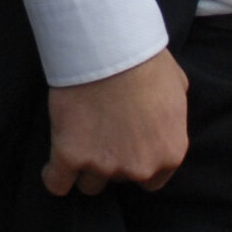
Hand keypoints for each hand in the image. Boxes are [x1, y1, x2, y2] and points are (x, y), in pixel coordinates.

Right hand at [42, 49, 189, 196]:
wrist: (109, 47)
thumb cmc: (145, 60)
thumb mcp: (177, 88)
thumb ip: (172, 118)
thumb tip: (163, 121)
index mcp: (169, 153)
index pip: (152, 181)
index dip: (137, 162)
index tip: (126, 147)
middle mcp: (139, 167)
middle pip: (119, 180)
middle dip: (111, 159)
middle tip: (102, 130)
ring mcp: (103, 164)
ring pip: (89, 184)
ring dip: (85, 166)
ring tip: (79, 140)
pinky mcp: (69, 155)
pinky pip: (57, 183)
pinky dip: (54, 176)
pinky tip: (53, 168)